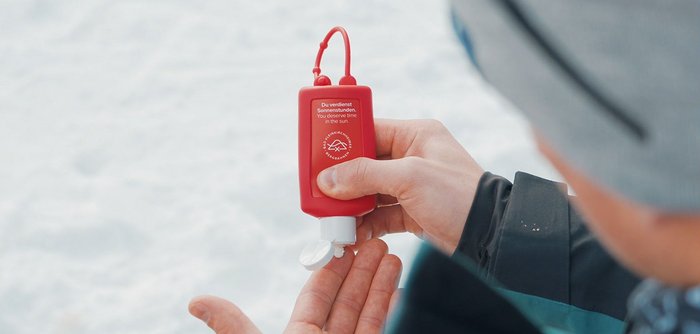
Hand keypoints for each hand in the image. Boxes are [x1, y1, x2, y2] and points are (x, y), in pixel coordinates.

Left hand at [189, 239, 401, 333]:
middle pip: (343, 301)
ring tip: (388, 252)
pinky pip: (378, 328)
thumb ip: (233, 327)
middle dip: (358, 270)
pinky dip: (387, 304)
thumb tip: (194, 300)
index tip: (341, 247)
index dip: (329, 271)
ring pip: (364, 312)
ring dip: (377, 282)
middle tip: (372, 240)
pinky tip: (395, 284)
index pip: (313, 299)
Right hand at [317, 119, 483, 253]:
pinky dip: (365, 223)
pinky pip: (379, 214)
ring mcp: (411, 186)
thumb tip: (328, 179)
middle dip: (341, 179)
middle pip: (363, 163)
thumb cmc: (459, 196)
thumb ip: (365, 174)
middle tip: (319, 191)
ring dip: (350, 204)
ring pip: (368, 191)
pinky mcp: (412, 212)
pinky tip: (352, 233)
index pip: (368, 130)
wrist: (491, 236)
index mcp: (415, 135)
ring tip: (332, 217)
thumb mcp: (410, 177)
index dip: (341, 141)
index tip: (317, 154)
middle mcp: (411, 157)